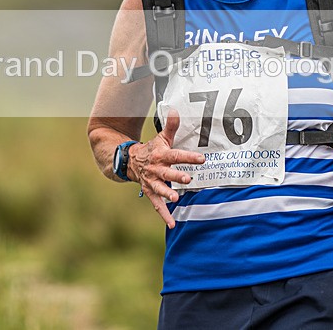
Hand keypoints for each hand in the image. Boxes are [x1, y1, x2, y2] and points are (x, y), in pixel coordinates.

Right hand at [128, 110, 204, 228]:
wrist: (130, 161)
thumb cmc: (152, 149)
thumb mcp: (161, 137)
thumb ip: (171, 126)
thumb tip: (176, 109)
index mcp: (161, 155)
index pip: (176, 155)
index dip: (188, 157)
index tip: (201, 159)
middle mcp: (156, 169)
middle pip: (167, 172)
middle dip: (176, 176)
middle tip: (187, 179)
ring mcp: (152, 182)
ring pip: (159, 188)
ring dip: (167, 193)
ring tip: (176, 198)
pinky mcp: (150, 192)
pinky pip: (157, 205)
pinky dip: (164, 215)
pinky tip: (172, 224)